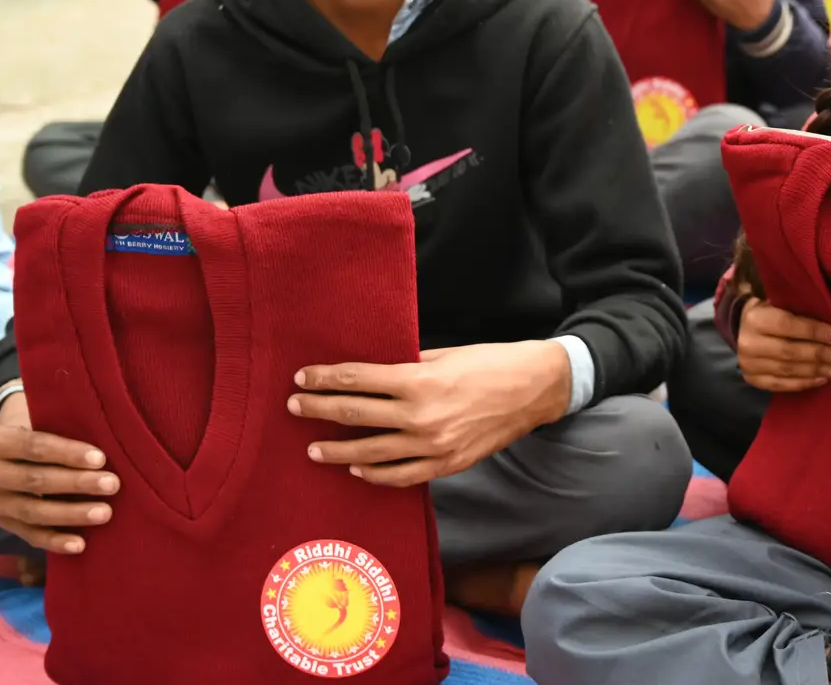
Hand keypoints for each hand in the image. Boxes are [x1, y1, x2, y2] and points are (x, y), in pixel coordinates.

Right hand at [0, 391, 119, 553]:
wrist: (13, 455)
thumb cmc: (42, 434)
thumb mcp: (45, 423)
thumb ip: (65, 430)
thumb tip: (106, 442)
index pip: (34, 446)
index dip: (68, 453)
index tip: (101, 459)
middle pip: (35, 480)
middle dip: (76, 483)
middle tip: (112, 485)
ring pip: (32, 511)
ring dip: (71, 514)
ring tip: (104, 513)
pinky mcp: (1, 524)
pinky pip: (29, 535)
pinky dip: (55, 541)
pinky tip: (79, 544)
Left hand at [289, 341, 571, 486]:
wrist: (535, 389)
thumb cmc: (491, 363)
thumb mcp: (445, 354)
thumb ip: (407, 366)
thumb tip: (371, 373)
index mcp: (419, 380)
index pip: (357, 380)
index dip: (325, 379)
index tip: (303, 378)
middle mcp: (420, 416)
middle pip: (354, 414)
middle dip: (319, 409)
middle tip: (294, 407)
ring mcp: (433, 445)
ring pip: (370, 452)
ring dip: (337, 450)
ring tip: (313, 449)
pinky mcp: (446, 463)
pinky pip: (401, 475)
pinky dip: (375, 474)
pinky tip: (357, 469)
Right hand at [737, 299, 830, 391]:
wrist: (743, 329)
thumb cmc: (771, 313)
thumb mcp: (780, 304)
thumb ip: (801, 313)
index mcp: (755, 319)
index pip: (787, 326)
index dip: (813, 331)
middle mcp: (748, 343)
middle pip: (789, 352)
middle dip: (819, 355)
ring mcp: (749, 365)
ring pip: (788, 370)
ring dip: (817, 371)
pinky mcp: (753, 380)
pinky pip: (782, 385)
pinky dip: (805, 382)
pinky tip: (822, 379)